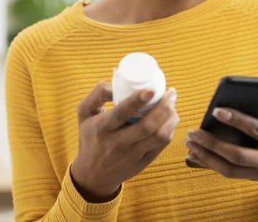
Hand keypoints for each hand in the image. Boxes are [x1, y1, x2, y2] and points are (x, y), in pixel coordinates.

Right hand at [70, 81, 178, 201]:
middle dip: (164, 107)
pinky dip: (169, 129)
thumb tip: (120, 83)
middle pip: (147, 125)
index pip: (121, 113)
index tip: (151, 90)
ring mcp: (132, 155)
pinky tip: (170, 119)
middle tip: (170, 93)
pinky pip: (162, 145)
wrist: (93, 174)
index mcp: (102, 128)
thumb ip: (98, 93)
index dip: (137, 101)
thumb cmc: (90, 136)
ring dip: (171, 118)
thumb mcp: (84, 112)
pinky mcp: (143, 162)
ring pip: (159, 136)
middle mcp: (118, 143)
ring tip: (172, 105)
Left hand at [184, 108, 257, 199]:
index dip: (236, 120)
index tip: (216, 110)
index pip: (256, 130)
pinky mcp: (255, 179)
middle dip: (213, 143)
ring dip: (206, 156)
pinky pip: (229, 173)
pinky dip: (210, 164)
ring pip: (230, 168)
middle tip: (193, 131)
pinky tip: (197, 155)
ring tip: (190, 143)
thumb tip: (236, 102)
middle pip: (237, 154)